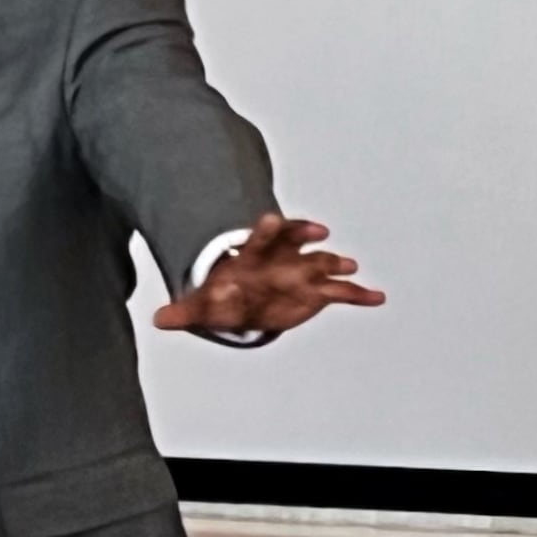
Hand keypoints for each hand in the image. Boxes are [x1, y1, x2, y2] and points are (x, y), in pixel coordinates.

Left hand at [152, 213, 387, 338]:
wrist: (247, 293)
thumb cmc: (226, 294)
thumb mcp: (203, 305)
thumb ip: (185, 311)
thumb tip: (159, 319)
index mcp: (254, 256)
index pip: (259, 238)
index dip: (266, 228)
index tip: (271, 217)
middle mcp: (282, 259)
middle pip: (294, 244)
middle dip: (305, 238)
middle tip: (318, 231)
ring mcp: (302, 272)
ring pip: (321, 264)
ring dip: (334, 263)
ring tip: (349, 265)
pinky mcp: (317, 292)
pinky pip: (342, 292)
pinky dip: (360, 295)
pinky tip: (378, 297)